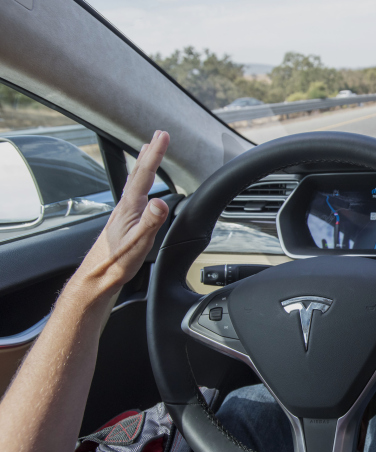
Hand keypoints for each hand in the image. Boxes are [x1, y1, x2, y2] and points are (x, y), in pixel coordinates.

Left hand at [74, 131, 170, 294]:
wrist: (97, 277)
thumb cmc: (116, 262)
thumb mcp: (138, 243)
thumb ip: (150, 221)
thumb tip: (160, 201)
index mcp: (129, 208)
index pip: (144, 174)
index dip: (155, 154)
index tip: (162, 136)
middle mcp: (124, 206)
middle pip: (137, 173)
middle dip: (149, 152)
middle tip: (157, 135)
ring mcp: (123, 213)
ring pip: (134, 182)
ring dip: (143, 164)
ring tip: (148, 152)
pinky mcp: (123, 221)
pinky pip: (134, 193)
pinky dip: (140, 182)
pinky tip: (142, 188)